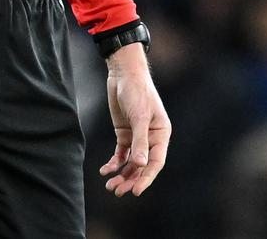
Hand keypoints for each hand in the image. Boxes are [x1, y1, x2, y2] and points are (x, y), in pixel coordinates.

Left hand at [99, 44, 170, 196]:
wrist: (124, 74)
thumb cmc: (137, 92)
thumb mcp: (139, 117)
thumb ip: (140, 142)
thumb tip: (140, 165)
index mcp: (161, 133)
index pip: (156, 161)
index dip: (146, 177)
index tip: (135, 191)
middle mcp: (151, 138)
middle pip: (142, 165)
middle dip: (131, 179)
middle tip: (117, 191)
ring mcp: (137, 136)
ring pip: (131, 162)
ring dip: (121, 174)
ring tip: (110, 185)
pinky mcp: (125, 133)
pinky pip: (121, 154)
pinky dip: (113, 163)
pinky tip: (105, 170)